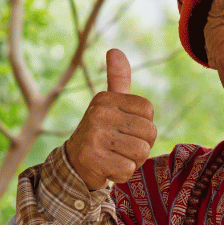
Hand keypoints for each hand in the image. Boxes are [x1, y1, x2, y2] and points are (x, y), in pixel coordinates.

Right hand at [65, 49, 156, 189]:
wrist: (74, 164)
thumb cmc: (101, 132)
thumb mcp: (109, 104)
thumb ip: (118, 79)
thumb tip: (115, 50)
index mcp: (105, 98)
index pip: (148, 110)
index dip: (144, 125)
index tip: (127, 129)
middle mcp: (98, 114)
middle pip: (149, 133)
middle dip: (141, 145)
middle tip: (121, 147)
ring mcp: (94, 136)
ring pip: (141, 152)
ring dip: (132, 160)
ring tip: (115, 156)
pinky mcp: (93, 159)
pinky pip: (129, 169)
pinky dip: (122, 174)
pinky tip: (108, 168)